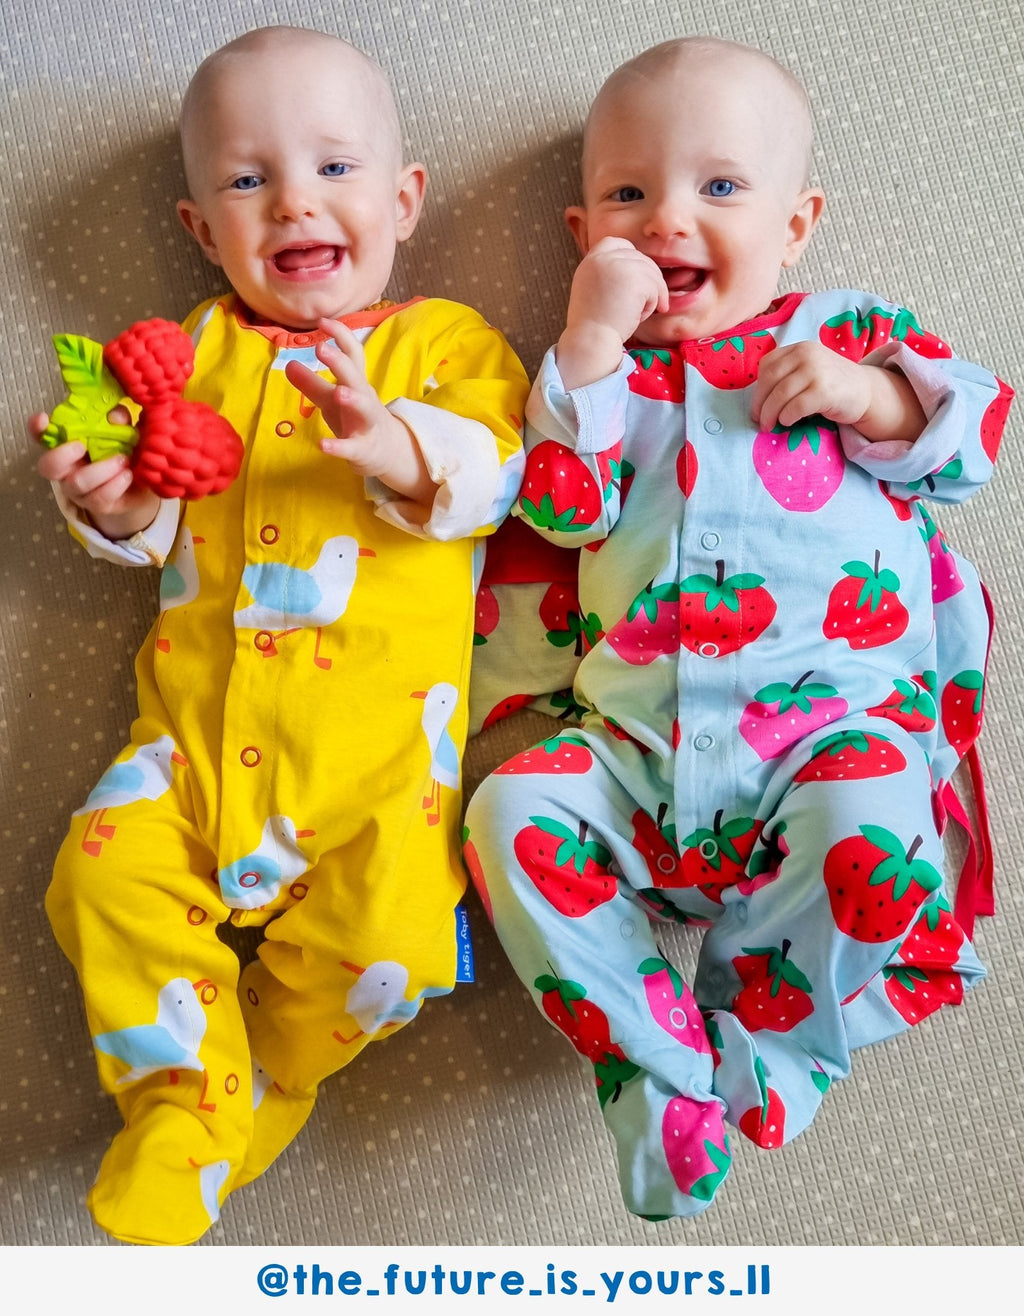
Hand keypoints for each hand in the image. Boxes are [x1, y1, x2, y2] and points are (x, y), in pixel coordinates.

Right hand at [31, 413, 159, 539]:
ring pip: (77, 483)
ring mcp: (79, 489)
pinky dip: (115, 485)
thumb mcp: (129, 427)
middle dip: (62, 455)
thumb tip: (115, 417)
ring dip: (101, 470)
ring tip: (122, 460)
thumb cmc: (130, 449)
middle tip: (83, 446)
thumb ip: (122, 416)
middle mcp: (67, 468)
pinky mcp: (96, 504)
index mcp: (68, 444)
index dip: (38, 429)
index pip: (44, 436)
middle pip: (48, 466)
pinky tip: (127, 476)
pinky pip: (99, 498)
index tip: (43, 419)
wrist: (147, 480)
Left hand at [284, 320, 436, 503]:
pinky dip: (338, 447)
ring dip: (352, 400)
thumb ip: (311, 383)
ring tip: (339, 393)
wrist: (387, 452)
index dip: (341, 336)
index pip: (353, 354)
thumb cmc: (355, 419)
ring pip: (364, 410)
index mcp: (357, 383)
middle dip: (341, 363)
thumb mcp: (331, 401)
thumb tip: (288, 364)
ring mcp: (366, 424)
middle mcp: (365, 399)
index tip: (323, 321)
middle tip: (322, 349)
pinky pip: (352, 447)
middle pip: (356, 378)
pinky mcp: (363, 449)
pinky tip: (322, 445)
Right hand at [556, 237, 668, 388]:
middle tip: (651, 304)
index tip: (635, 280)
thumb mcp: (592, 291)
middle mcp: (602, 258)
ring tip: (637, 315)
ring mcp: (618, 265)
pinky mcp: (633, 278)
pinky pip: (655, 288)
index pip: (617, 243)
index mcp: (590, 261)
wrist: (590, 341)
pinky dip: (651, 305)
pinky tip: (637, 318)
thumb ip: (607, 275)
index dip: (631, 258)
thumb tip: (637, 271)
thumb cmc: (593, 327)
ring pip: (651, 273)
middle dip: (648, 281)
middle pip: (639, 258)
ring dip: (651, 296)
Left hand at [751, 343, 925, 442]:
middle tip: (760, 421)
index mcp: (800, 348)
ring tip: (771, 426)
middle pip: (770, 381)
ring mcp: (817, 371)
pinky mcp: (824, 391)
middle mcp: (807, 355)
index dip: (758, 389)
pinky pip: (795, 407)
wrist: (866, 392)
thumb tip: (758, 401)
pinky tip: (788, 422)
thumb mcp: (808, 370)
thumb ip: (787, 374)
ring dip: (771, 415)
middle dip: (760, 404)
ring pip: (780, 395)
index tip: (758, 406)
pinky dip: (787, 417)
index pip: (767, 365)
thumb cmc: (831, 385)